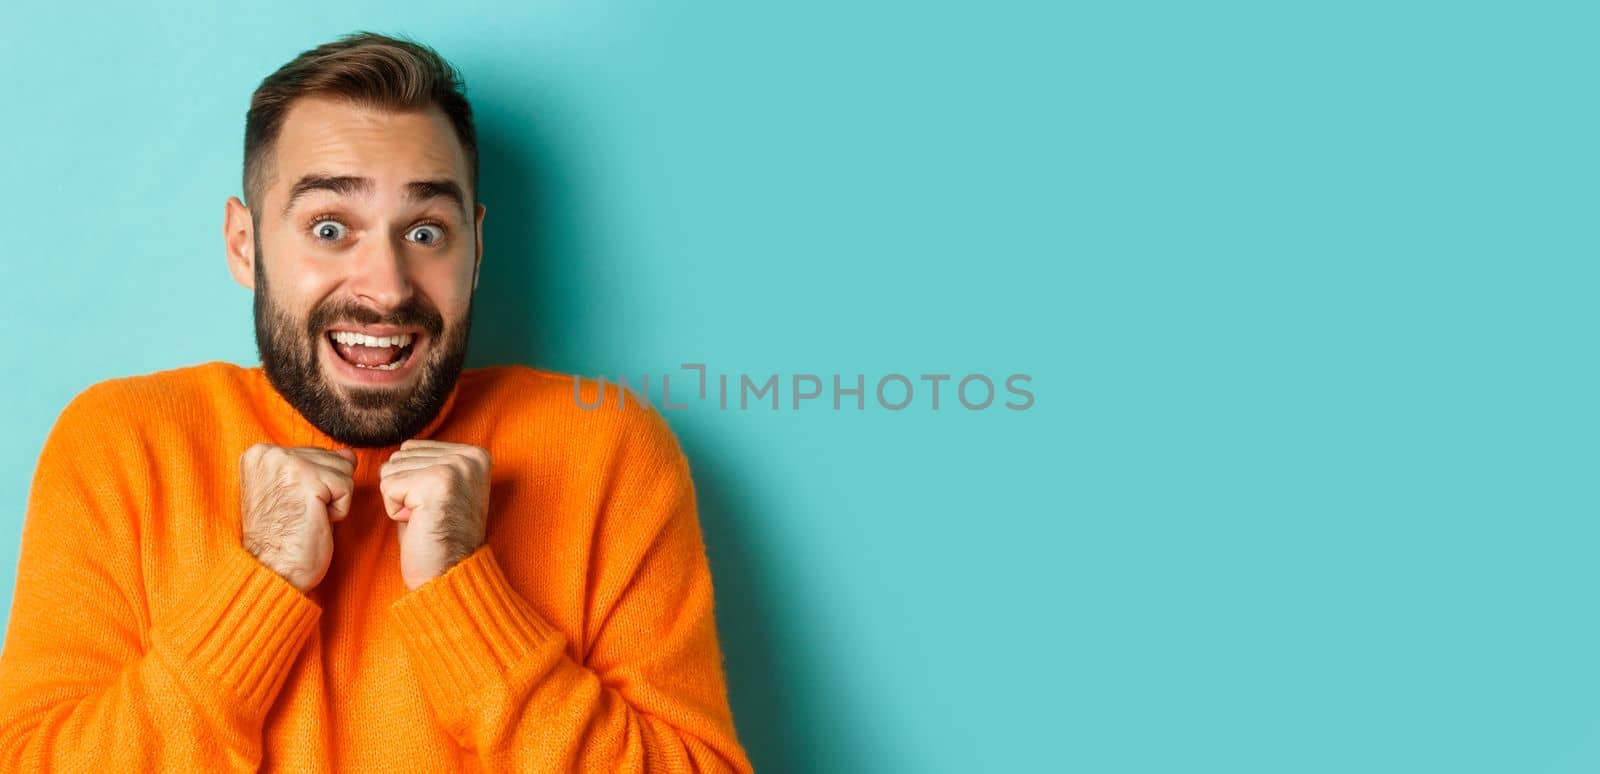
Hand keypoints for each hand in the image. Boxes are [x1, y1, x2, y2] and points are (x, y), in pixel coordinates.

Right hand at [239, 444, 356, 592]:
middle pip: (331, 458)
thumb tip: (348, 453)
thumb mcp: (299, 493)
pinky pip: (347, 487)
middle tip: (299, 514)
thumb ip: (319, 466)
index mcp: (260, 453)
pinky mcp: (307, 480)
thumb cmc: (284, 538)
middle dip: (326, 491)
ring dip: (333, 500)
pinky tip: (315, 521)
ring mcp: (286, 463)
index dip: (316, 486)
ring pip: (343, 470)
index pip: (316, 453)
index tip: (292, 506)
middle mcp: (269, 453)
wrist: (274, 571)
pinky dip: (339, 510)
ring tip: (306, 517)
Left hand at [379, 440, 490, 589]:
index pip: (411, 448)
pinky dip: (394, 511)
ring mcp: (454, 467)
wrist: (448, 575)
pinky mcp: (436, 482)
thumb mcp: (440, 488)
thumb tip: (400, 447)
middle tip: (429, 514)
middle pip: (399, 457)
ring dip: (399, 500)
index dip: (412, 481)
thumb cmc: (438, 537)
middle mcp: (468, 456)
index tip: (436, 505)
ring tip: (424, 518)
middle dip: (404, 489)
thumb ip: (427, 462)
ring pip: (390, 470)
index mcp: (474, 453)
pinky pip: (387, 487)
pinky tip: (418, 523)